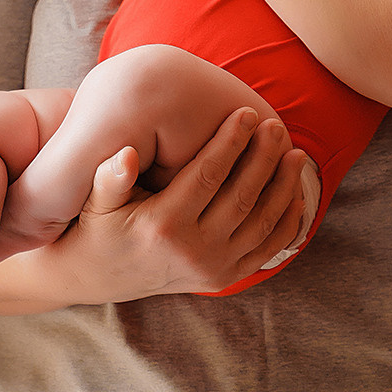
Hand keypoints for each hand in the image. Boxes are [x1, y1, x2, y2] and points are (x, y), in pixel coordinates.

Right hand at [44, 110, 307, 301]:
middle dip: (263, 158)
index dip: (230, 143)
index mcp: (164, 225)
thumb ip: (109, 177)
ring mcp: (212, 268)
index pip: (208, 176)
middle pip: (242, 196)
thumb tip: (126, 153)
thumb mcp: (96, 202)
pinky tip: (296, 194)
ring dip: (283, 187)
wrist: (99, 277)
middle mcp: (193, 251)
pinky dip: (286, 223)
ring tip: (295, 154)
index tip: (246, 113)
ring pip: (262, 223)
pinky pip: (266, 250)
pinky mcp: (223, 278)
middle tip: (276, 126)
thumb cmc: (99, 226)